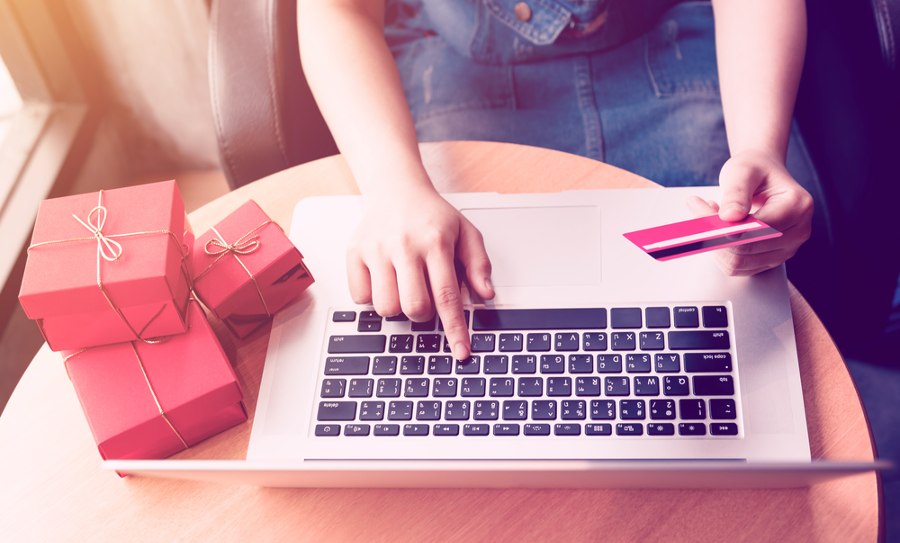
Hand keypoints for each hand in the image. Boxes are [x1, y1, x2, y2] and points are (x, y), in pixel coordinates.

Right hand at [347, 185, 494, 359]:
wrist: (396, 189)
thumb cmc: (432, 215)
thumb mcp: (466, 232)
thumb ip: (478, 264)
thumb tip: (485, 295)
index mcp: (435, 242)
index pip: (447, 296)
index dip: (455, 329)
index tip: (461, 352)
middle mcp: (403, 246)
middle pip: (414, 307)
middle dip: (424, 314)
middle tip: (426, 296)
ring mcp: (376, 250)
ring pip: (386, 308)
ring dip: (398, 307)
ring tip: (405, 285)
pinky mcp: (354, 253)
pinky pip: (361, 298)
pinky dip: (374, 298)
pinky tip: (385, 279)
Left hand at [688, 149, 812, 275]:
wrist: (763, 174)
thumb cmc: (755, 169)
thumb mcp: (743, 171)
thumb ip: (736, 192)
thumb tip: (729, 217)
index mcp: (797, 207)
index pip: (754, 229)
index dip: (721, 224)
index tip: (697, 205)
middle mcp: (798, 232)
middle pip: (744, 250)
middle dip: (713, 233)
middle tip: (696, 208)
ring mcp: (786, 250)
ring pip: (738, 263)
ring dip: (714, 243)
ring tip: (709, 215)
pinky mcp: (771, 259)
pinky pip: (737, 267)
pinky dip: (720, 251)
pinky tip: (718, 229)